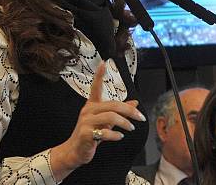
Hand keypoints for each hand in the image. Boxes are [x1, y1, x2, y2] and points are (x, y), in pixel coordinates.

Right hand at [50, 62, 144, 178]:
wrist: (75, 152)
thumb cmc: (91, 134)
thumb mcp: (106, 122)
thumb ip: (119, 112)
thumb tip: (135, 102)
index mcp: (92, 105)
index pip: (96, 87)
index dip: (99, 75)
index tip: (103, 62)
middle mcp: (88, 111)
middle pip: (113, 105)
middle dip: (130, 111)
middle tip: (140, 117)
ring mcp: (85, 122)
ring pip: (110, 117)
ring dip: (124, 123)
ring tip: (131, 128)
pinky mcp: (85, 134)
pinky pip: (104, 132)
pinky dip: (115, 134)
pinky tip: (119, 136)